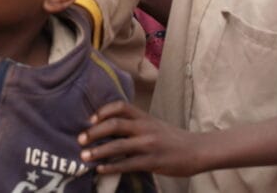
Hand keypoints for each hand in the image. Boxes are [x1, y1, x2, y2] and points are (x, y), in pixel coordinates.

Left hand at [79, 101, 204, 176]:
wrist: (196, 150)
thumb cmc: (172, 139)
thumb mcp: (154, 125)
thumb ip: (136, 125)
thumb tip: (110, 129)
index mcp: (145, 117)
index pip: (121, 106)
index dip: (103, 111)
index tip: (90, 120)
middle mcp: (145, 128)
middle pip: (115, 124)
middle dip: (94, 132)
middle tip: (80, 140)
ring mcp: (149, 145)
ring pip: (118, 145)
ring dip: (98, 151)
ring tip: (84, 157)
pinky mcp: (152, 161)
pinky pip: (127, 164)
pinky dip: (111, 166)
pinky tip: (101, 169)